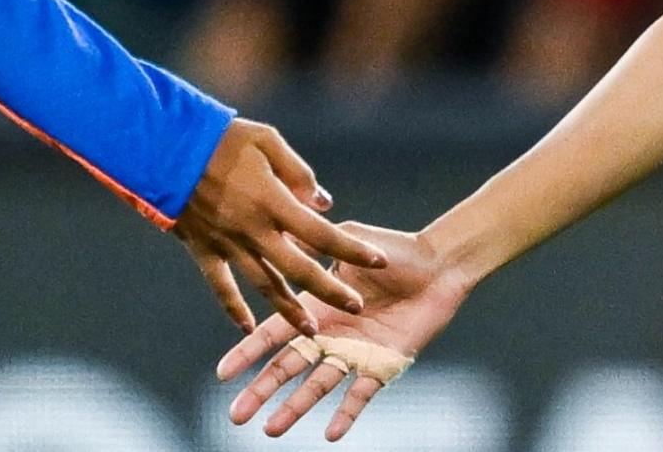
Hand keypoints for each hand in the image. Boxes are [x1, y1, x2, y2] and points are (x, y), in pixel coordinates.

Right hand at [174, 120, 388, 334]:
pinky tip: (246, 327)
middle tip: (356, 307)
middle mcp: (253, 229)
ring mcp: (227, 243)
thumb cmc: (219, 137)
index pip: (322, 233)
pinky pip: (220, 286)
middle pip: (300, 269)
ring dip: (289, 309)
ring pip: (264, 285)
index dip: (352, 249)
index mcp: (272, 201)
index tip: (378, 261)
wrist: (162, 148)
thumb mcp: (266, 140)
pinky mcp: (203, 248)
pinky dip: (233, 308)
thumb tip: (323, 202)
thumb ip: (298, 172)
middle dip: (330, 290)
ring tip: (310, 331)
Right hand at [216, 224, 469, 440]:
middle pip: (288, 367)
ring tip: (271, 429)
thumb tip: (280, 231)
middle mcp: (331, 335)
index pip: (275, 333)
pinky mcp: (383, 364)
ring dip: (294, 408)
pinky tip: (331, 432)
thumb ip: (316, 241)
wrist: (439, 266)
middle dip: (261, 390)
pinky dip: (346, 413)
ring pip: (317, 385)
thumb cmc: (395, 251)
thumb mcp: (348, 240)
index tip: (223, 374)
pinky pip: (361, 393)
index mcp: (317, 307)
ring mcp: (355, 353)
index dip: (249, 353)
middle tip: (236, 415)